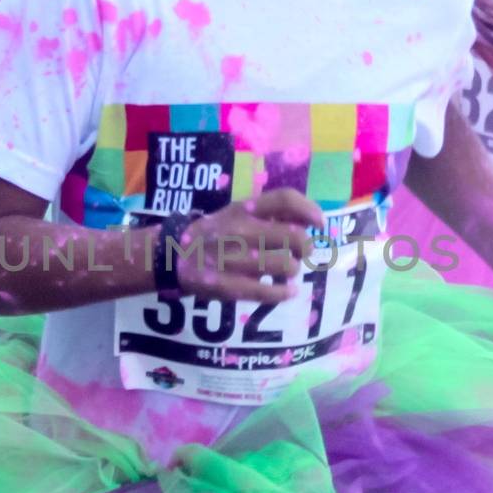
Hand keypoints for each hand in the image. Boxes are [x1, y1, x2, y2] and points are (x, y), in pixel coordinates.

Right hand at [173, 189, 323, 303]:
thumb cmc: (214, 232)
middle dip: (305, 247)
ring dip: (294, 270)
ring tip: (288, 271)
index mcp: (243, 208)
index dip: (310, 210)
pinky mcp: (228, 286)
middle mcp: (240, 230)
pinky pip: (269, 292)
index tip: (320, 223)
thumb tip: (309, 218)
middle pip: (295, 236)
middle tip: (301, 253)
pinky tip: (288, 292)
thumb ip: (269, 212)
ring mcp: (234, 259)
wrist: (172, 255)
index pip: (285, 199)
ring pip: (286, 266)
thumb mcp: (236, 212)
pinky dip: (285, 293)